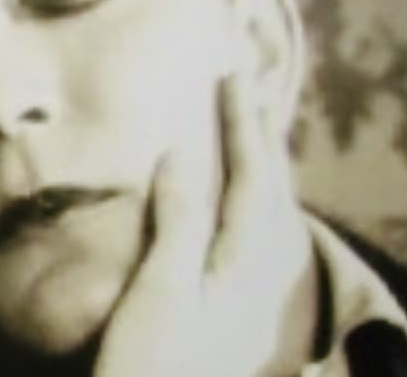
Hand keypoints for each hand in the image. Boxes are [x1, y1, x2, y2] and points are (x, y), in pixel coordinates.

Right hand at [93, 73, 313, 376]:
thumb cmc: (150, 364)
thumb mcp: (160, 291)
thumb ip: (179, 222)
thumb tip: (181, 153)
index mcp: (245, 267)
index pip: (252, 180)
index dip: (243, 126)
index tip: (230, 77)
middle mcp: (260, 280)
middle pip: (273, 195)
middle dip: (262, 139)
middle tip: (249, 89)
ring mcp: (251, 300)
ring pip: (271, 217)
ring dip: (262, 167)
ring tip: (250, 132)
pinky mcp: (234, 314)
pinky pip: (257, 239)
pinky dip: (252, 204)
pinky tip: (238, 208)